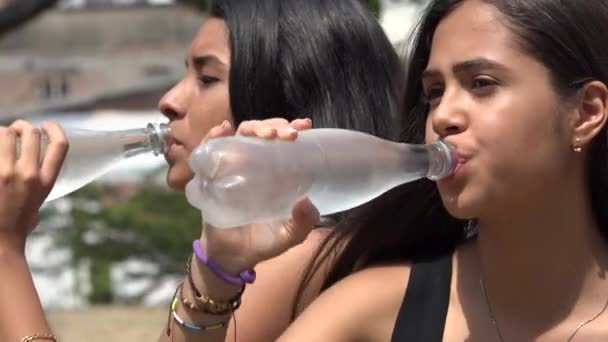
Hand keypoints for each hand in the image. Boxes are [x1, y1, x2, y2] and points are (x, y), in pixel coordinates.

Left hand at [0, 120, 67, 253]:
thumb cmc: (15, 226)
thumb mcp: (38, 204)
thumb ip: (37, 183)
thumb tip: (30, 164)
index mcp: (47, 182)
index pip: (60, 145)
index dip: (55, 128)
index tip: (47, 125)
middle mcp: (29, 175)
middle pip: (31, 133)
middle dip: (22, 127)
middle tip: (16, 131)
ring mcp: (6, 174)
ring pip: (6, 133)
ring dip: (2, 132)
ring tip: (0, 140)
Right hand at [196, 118, 320, 272]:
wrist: (230, 257)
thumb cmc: (261, 243)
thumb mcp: (287, 236)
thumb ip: (301, 225)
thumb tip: (307, 202)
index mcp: (274, 172)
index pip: (282, 142)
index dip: (292, 128)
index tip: (304, 126)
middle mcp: (253, 163)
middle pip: (262, 133)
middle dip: (276, 126)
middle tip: (288, 134)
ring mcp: (231, 166)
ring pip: (240, 135)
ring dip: (254, 128)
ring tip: (266, 134)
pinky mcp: (210, 174)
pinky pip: (209, 149)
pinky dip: (214, 135)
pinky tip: (223, 129)